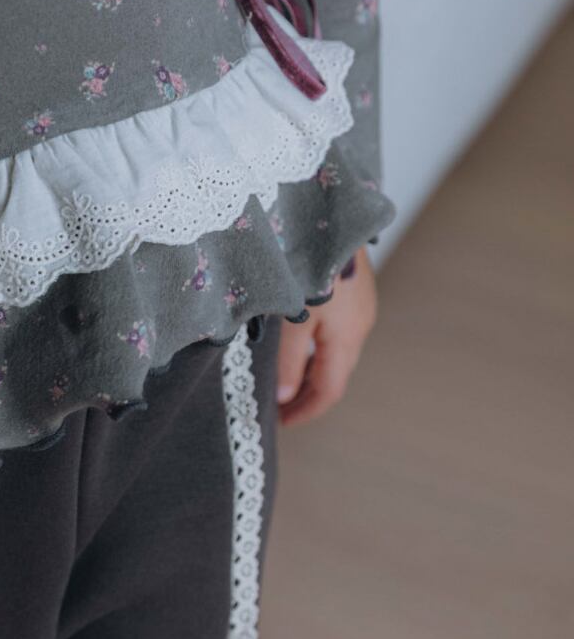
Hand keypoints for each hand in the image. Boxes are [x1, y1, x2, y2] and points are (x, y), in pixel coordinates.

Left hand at [276, 247, 376, 425]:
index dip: (305, 411)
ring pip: (337, 355)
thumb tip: (284, 396)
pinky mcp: (355, 291)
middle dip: (307, 396)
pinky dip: (318, 350)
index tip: (281, 422)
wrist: (332, 216)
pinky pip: (338, 334)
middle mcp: (359, 326)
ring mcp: (360, 308)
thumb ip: (289, 360)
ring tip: (285, 382)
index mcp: (347, 338)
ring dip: (312, 373)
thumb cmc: (309, 265)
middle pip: (334, 375)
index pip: (329, 391)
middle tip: (279, 408)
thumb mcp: (293, 318)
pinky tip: (300, 346)